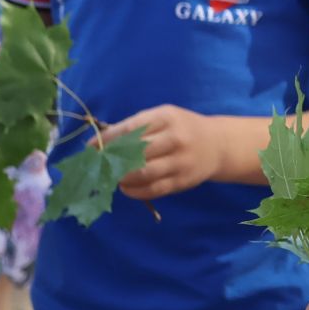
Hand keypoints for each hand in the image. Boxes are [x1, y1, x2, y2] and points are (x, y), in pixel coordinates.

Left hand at [95, 104, 220, 199]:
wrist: (218, 144)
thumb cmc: (182, 128)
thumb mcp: (163, 118)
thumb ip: (137, 127)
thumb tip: (101, 143)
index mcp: (166, 118)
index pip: (130, 129)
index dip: (107, 140)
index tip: (90, 148)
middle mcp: (175, 138)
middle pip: (136, 152)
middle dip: (112, 160)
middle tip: (98, 166)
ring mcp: (181, 161)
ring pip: (144, 172)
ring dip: (122, 177)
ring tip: (112, 178)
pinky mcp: (183, 180)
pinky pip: (155, 189)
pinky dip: (135, 191)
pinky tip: (125, 188)